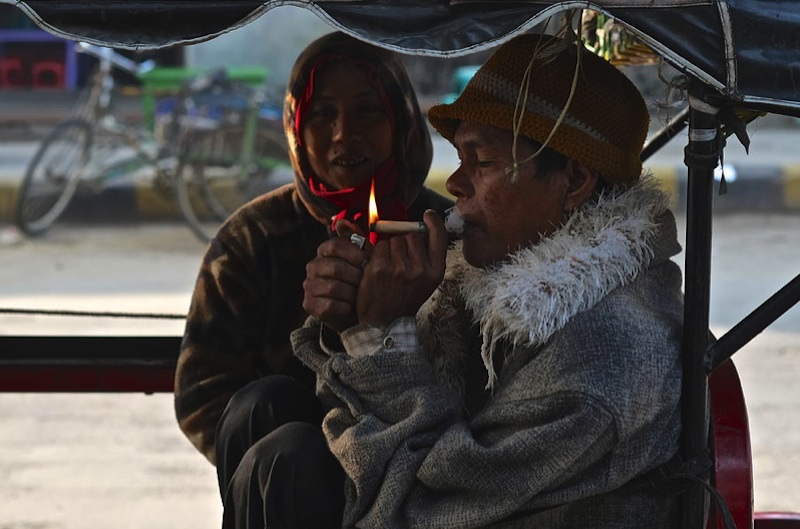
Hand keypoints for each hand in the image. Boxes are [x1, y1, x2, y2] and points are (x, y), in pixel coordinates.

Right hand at [302, 220, 369, 332]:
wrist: (355, 312)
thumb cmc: (360, 282)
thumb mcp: (362, 261)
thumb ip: (357, 241)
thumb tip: (341, 222)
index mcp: (324, 251)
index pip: (335, 245)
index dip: (354, 253)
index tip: (367, 262)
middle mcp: (313, 267)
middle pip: (335, 266)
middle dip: (355, 276)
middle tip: (367, 283)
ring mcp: (309, 286)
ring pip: (333, 287)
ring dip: (352, 293)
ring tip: (361, 296)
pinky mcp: (309, 304)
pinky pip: (329, 305)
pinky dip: (344, 307)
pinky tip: (351, 307)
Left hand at [356, 210, 447, 325]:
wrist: (385, 322)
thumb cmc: (405, 298)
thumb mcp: (426, 281)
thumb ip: (428, 256)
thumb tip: (422, 225)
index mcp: (435, 272)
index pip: (439, 236)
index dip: (433, 222)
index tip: (428, 215)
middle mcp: (420, 269)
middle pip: (412, 235)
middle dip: (404, 242)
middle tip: (400, 261)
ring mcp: (399, 269)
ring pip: (394, 240)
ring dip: (390, 248)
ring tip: (389, 267)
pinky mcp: (380, 268)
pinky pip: (379, 246)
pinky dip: (377, 254)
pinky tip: (378, 269)